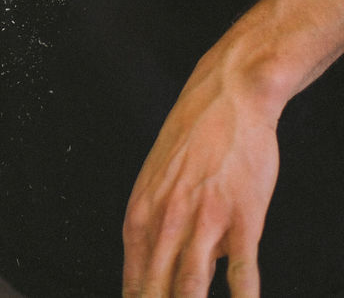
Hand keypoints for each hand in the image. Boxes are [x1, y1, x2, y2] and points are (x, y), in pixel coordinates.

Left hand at [122, 50, 280, 296]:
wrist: (226, 98)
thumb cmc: (191, 140)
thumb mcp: (157, 183)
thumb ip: (160, 227)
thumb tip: (174, 268)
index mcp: (140, 215)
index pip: (132, 281)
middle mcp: (165, 221)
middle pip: (156, 288)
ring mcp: (203, 221)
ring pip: (190, 285)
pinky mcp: (242, 217)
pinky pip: (241, 269)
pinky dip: (242, 296)